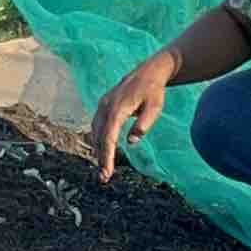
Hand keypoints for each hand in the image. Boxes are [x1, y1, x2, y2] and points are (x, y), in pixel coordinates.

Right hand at [91, 53, 174, 181]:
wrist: (148, 72)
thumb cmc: (154, 91)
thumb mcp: (155, 108)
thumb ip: (144, 124)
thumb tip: (131, 142)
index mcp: (117, 108)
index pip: (109, 137)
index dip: (107, 156)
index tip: (107, 172)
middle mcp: (106, 107)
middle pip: (99, 137)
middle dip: (101, 158)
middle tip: (104, 178)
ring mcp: (102, 105)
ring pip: (96, 132)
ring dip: (98, 151)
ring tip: (104, 169)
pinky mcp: (103, 106)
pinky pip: (97, 126)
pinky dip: (98, 140)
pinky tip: (102, 152)